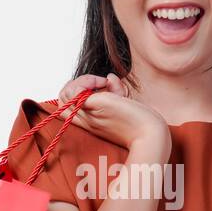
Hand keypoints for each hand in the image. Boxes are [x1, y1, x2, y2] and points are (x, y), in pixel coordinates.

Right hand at [48, 73, 170, 155]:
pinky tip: (104, 82)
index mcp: (91, 121)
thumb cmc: (141, 122)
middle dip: (75, 85)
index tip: (99, 89)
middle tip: (98, 84)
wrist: (150, 134)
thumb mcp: (123, 104)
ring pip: (64, 95)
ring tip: (100, 82)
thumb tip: (109, 77)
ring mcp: (89, 115)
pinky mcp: (96, 107)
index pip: (67, 108)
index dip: (77, 93)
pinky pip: (75, 92)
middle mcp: (86, 120)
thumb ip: (115, 90)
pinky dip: (85, 81)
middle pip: (61, 101)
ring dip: (80, 82)